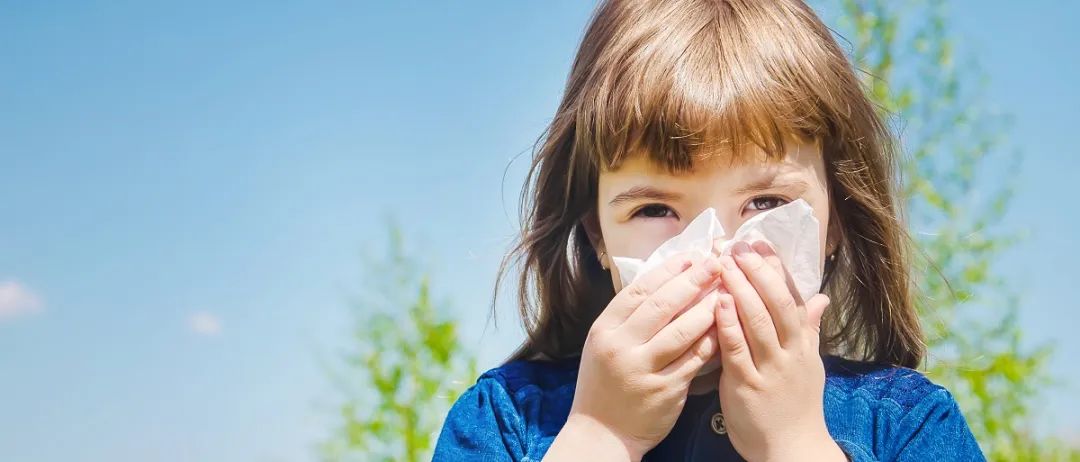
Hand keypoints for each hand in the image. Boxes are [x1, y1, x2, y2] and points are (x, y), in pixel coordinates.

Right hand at [550, 253, 722, 460]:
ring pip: (682, 330)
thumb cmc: (606, 382)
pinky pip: (695, 359)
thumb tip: (665, 280)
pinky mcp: (665, 390)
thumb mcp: (604, 343)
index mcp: (604, 329)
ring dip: (708, 307)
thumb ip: (629, 317)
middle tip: (715, 264)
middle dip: (692, 281)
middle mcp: (621, 346)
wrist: (602, 432)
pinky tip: (726, 325)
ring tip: (727, 290)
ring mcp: (643, 369)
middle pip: (661, 305)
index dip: (667, 270)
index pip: (638, 290)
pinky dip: (712, 340)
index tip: (691, 256)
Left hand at [713, 241, 845, 461]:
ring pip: (758, 320)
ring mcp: (771, 368)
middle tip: (737, 245)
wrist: (793, 450)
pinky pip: (737, 349)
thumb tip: (821, 298)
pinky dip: (728, 323)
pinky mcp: (748, 385)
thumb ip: (810, 329)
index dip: (776, 268)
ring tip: (724, 262)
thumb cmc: (796, 405)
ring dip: (739, 288)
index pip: (792, 296)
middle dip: (756, 270)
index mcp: (803, 343)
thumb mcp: (809, 364)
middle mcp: (791, 351)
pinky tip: (716, 302)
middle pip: (776, 302)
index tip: (759, 243)